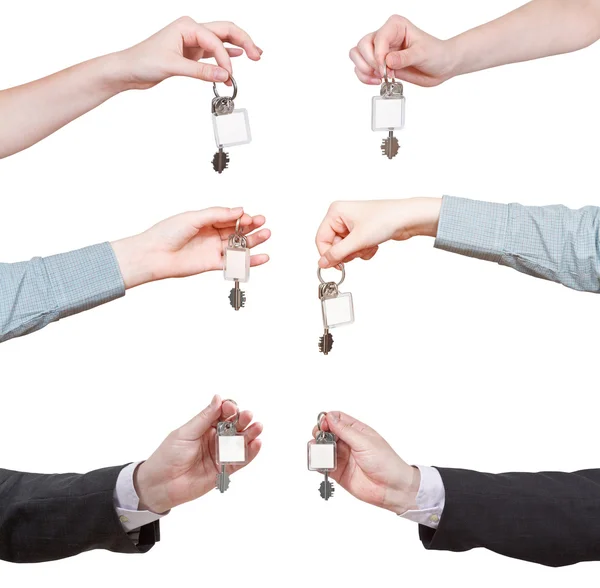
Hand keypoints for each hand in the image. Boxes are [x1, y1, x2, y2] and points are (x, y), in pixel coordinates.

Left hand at [111, 207, 269, 288]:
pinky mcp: (212, 264)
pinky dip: (248, 261)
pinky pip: (234, 263)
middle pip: (237, 231)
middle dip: (251, 227)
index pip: (230, 217)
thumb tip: (239, 210)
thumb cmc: (167, 233)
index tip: (251, 217)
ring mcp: (213, 250)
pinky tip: (261, 257)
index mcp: (206, 221)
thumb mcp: (194, 217)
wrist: (154, 255)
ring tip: (266, 236)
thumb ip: (217, 214)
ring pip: (238, 246)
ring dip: (253, 242)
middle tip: (264, 224)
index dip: (242, 217)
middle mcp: (211, 235)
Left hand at [115, 17, 261, 89]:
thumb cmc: (143, 61)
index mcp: (187, 26)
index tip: (228, 76)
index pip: (215, 40)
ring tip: (255, 55)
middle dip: (243, 41)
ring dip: (239, 48)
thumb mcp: (173, 66)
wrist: (128, 69)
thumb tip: (224, 75)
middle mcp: (191, 30)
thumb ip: (201, 72)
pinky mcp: (192, 54)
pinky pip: (215, 52)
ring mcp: (192, 41)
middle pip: (225, 31)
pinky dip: (227, 56)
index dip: (225, 59)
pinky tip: (239, 57)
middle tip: (257, 55)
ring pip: (222, 41)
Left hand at [135, 396, 262, 512]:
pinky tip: (256, 443)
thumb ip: (205, 418)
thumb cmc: (168, 456)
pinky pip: (240, 460)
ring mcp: (220, 454)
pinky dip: (250, 452)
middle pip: (235, 426)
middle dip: (243, 420)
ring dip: (251, 434)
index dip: (228, 409)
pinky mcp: (224, 470)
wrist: (160, 484)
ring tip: (257, 427)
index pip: (222, 413)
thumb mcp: (186, 433)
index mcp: (205, 426)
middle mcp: (215, 438)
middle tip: (247, 415)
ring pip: (240, 442)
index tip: (230, 408)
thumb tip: (218, 398)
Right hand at [313, 412, 418, 514]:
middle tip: (319, 438)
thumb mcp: (365, 442)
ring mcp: (343, 457)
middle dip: (320, 434)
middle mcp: (348, 442)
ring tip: (320, 452)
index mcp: (357, 431)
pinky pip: (324, 466)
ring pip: (324, 449)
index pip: (337, 419)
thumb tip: (329, 417)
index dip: (327, 419)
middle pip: (327, 433)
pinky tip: (321, 463)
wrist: (392, 488)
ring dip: (318, 449)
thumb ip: (345, 431)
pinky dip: (319, 464)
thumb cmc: (386, 462)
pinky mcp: (339, 472)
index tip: (323, 425)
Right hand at [315, 198, 440, 268]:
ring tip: (369, 245)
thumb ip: (337, 254)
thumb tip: (322, 263)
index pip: (321, 239)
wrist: (408, 218)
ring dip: (357, 252)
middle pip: (333, 245)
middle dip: (347, 252)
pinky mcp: (361, 231)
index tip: (336, 266)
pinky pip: (355, 247)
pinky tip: (374, 244)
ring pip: (345, 248)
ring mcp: (352, 224)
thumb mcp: (358, 240)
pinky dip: (363, 250)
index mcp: (335, 212)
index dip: (327, 254)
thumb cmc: (386, 219)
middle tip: (358, 251)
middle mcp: (342, 216)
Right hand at [350, 15, 455, 86]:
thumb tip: (387, 61)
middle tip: (383, 73)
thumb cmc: (436, 54)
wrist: (441, 66)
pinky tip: (377, 81)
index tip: (386, 69)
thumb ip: (404, 57)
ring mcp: (380, 50)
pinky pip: (361, 69)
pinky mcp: (379, 64)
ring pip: (357, 55)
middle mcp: (385, 36)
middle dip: (369, 62)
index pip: (378, 38)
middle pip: (362, 45)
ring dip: (363, 69)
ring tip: (378, 78)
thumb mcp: (423, 54)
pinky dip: (364, 77)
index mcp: (395, 26)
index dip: (378, 56)